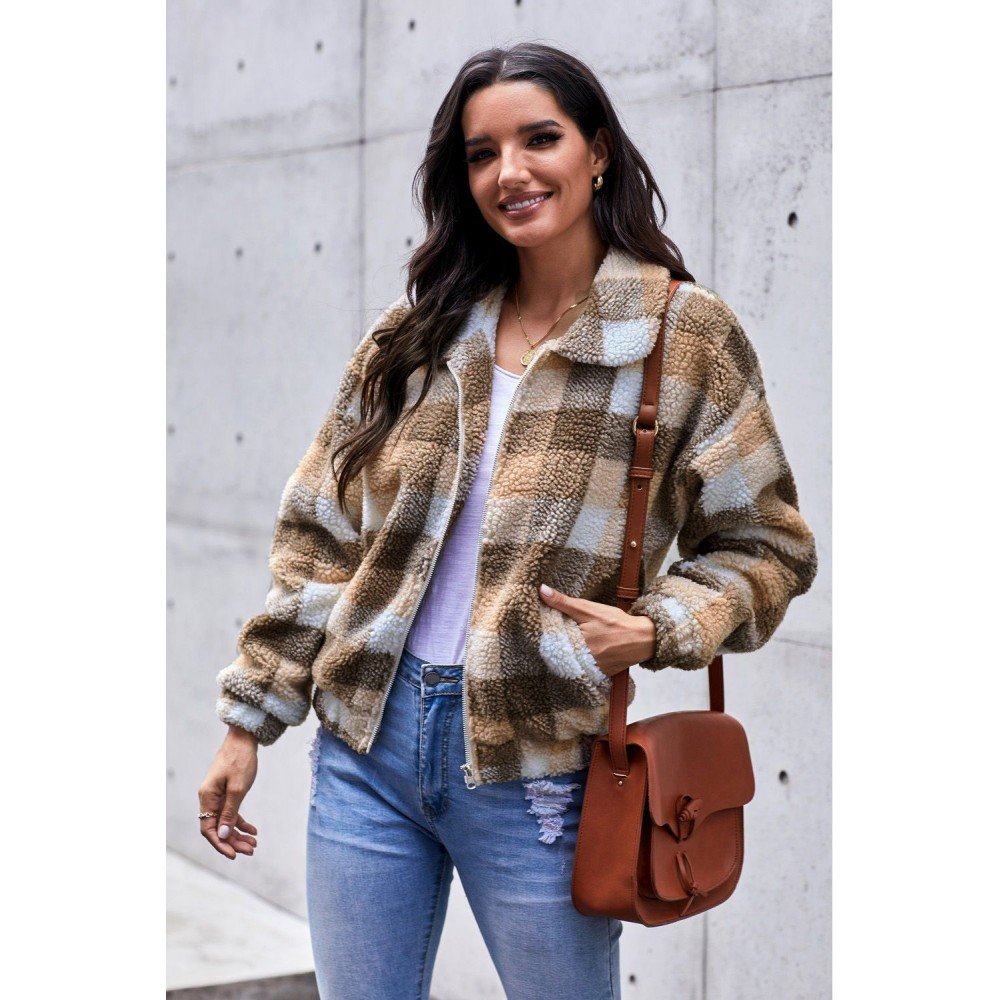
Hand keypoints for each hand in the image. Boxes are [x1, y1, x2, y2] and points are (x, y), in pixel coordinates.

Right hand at [197, 726, 259, 860]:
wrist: (244, 738)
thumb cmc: (240, 760)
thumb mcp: (238, 788)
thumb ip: (230, 812)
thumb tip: (223, 835)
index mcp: (207, 798)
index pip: (208, 829)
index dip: (220, 844)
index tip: (234, 854)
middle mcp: (209, 798)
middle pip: (218, 827)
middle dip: (233, 841)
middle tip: (251, 851)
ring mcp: (218, 795)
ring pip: (226, 821)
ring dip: (238, 834)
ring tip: (254, 844)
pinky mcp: (227, 792)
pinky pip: (231, 812)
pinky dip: (241, 822)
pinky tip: (253, 830)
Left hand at [538, 583, 655, 677]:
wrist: (643, 639)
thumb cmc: (616, 622)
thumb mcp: (589, 609)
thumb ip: (564, 602)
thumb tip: (542, 591)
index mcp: (578, 643)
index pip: (552, 640)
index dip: (548, 633)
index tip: (547, 626)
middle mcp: (583, 660)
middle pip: (561, 652)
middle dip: (558, 643)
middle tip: (564, 634)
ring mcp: (591, 670)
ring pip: (571, 662)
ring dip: (569, 653)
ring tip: (574, 642)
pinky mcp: (599, 675)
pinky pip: (583, 669)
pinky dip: (581, 661)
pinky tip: (585, 651)